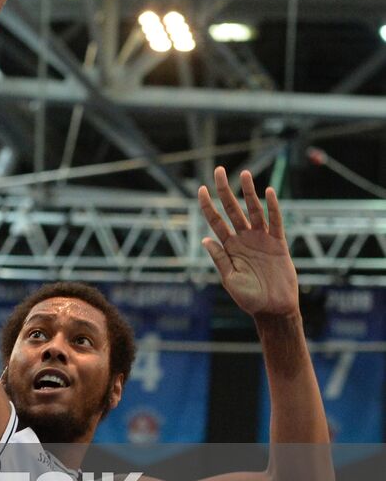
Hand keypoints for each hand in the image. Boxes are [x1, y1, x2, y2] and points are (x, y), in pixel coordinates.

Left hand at [198, 167, 298, 319]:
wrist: (273, 309)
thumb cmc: (249, 298)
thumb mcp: (230, 279)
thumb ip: (220, 259)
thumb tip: (205, 240)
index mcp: (229, 247)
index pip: (216, 221)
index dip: (208, 205)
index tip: (201, 189)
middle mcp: (244, 239)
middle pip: (232, 209)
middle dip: (225, 190)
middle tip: (219, 170)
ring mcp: (261, 240)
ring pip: (254, 210)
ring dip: (249, 192)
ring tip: (244, 174)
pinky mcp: (278, 244)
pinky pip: (275, 222)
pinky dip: (272, 207)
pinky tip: (269, 191)